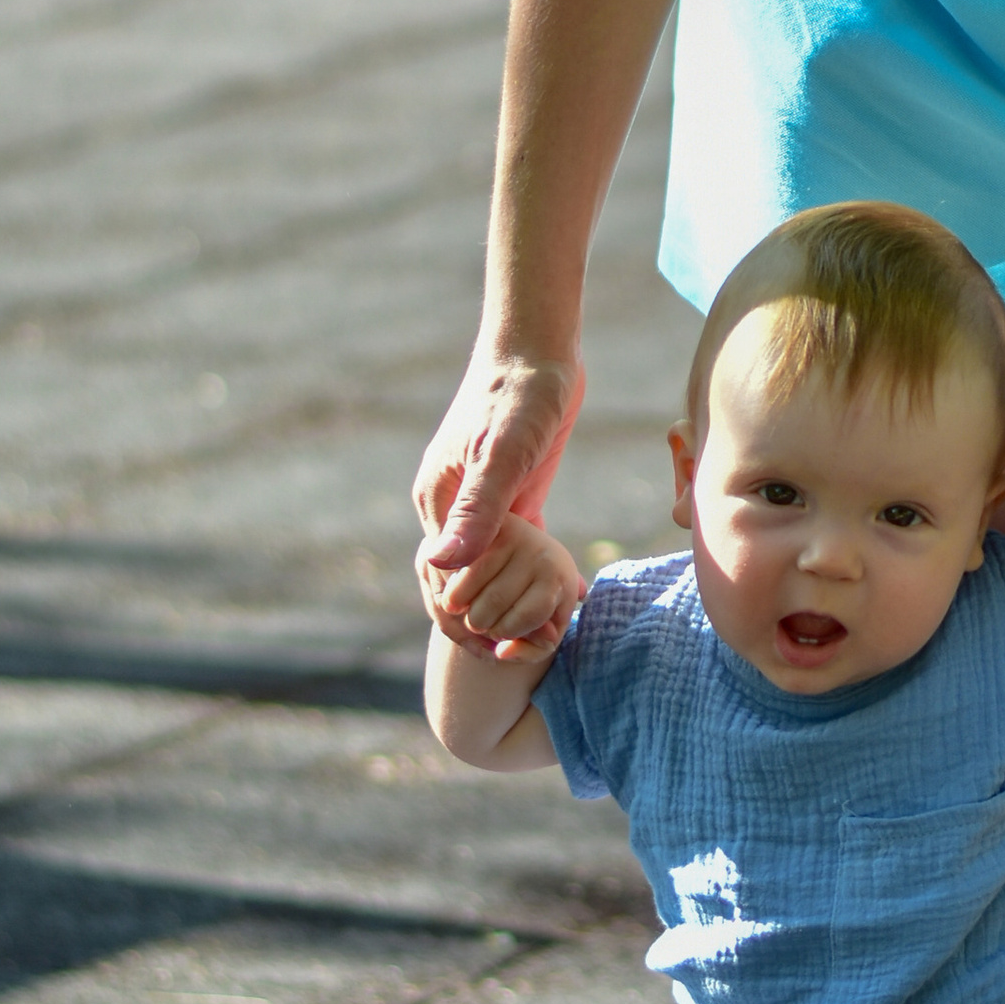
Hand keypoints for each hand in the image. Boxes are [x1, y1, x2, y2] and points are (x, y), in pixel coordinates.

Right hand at [413, 349, 584, 649]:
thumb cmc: (520, 392)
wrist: (538, 347)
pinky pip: (517, 550)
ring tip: (550, 640)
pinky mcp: (511, 496)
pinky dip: (533, 577)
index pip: (442, 580)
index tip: (505, 651)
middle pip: (462, 583)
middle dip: (490, 622)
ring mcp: (481, 503)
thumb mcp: (503, 451)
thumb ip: (477, 509)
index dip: (468, 621)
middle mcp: (452, 506)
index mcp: (438, 500)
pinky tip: (566, 600)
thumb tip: (441, 566)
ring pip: (491, 571)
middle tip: (533, 656)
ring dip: (512, 605)